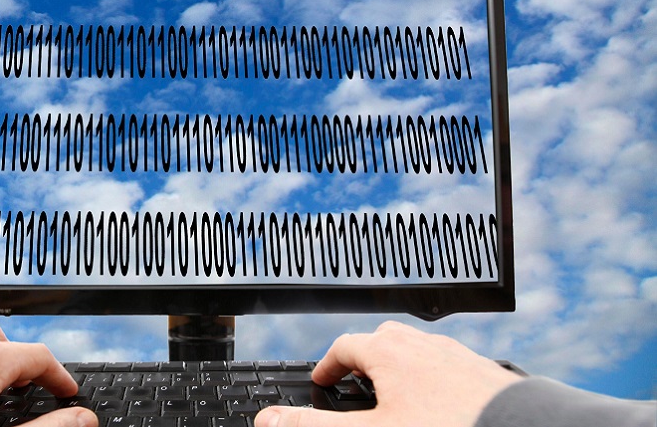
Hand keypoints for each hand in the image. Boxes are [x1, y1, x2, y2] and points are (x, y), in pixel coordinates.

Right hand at [255, 321, 521, 426]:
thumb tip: (271, 420)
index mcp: (391, 353)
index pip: (346, 345)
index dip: (329, 365)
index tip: (323, 381)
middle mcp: (425, 346)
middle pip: (384, 340)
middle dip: (366, 359)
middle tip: (357, 386)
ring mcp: (459, 357)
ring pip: (422, 352)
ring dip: (403, 369)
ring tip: (398, 398)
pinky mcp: (488, 374)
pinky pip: (453, 368)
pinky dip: (437, 382)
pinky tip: (443, 408)